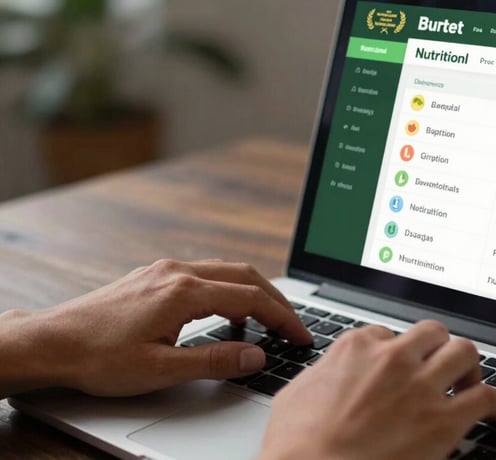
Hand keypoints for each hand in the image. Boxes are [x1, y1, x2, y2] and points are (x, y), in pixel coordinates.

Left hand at [0, 259, 311, 396]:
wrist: (51, 342)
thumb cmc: (98, 358)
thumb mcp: (161, 369)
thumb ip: (215, 360)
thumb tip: (256, 355)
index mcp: (184, 292)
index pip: (252, 299)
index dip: (283, 318)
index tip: (300, 336)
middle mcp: (178, 272)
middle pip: (245, 276)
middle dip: (275, 301)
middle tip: (293, 327)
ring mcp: (165, 270)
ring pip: (226, 271)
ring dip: (252, 293)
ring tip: (264, 324)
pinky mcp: (154, 275)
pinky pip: (204, 275)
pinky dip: (227, 291)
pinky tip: (223, 316)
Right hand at [260, 321, 495, 459]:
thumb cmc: (296, 446)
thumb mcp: (297, 394)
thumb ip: (323, 373)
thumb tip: (331, 373)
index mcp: (356, 348)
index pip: (388, 334)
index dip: (396, 353)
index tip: (400, 366)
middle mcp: (393, 359)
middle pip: (432, 333)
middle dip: (437, 347)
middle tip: (440, 364)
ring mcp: (420, 387)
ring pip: (464, 352)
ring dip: (468, 366)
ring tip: (468, 380)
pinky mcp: (442, 422)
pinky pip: (484, 397)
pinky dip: (495, 401)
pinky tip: (495, 410)